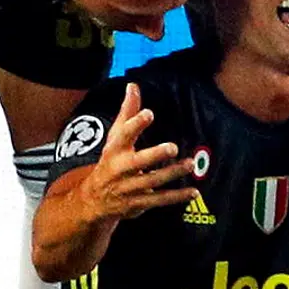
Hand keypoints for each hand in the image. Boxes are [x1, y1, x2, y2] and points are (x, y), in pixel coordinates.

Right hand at [80, 82, 196, 220]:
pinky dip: (177, 197)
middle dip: (155, 155)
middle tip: (173, 147)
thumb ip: (127, 112)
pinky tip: (194, 191)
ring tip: (190, 164)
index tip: (149, 113)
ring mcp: (130, 188)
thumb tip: (133, 86)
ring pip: (153, 181)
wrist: (94, 200)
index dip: (135, 124)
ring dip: (172, 173)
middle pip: (138, 162)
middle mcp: (121, 169)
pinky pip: (160, 200)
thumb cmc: (110, 161)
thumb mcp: (115, 137)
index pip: (123, 135)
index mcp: (115, 150)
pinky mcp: (139, 203)